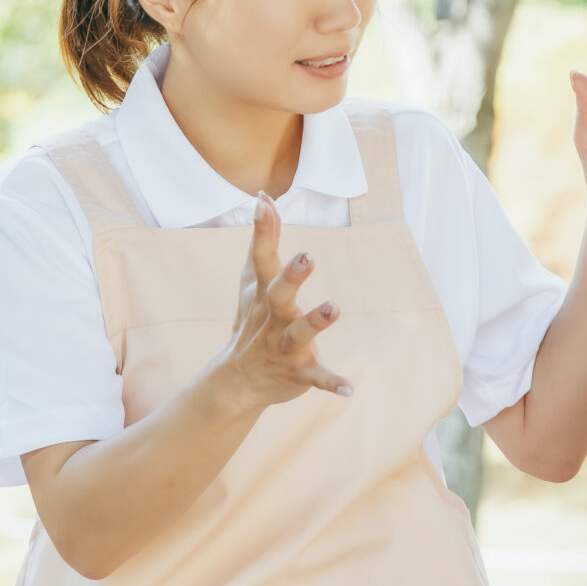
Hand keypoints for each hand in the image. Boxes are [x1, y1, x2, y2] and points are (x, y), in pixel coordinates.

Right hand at [215, 196, 351, 408]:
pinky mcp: (299, 371)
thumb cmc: (252, 320)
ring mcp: (284, 346)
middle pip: (279, 294)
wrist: (238, 380)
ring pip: (299, 334)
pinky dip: (331, 382)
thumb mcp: (254, 280)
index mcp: (264, 294)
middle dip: (292, 276)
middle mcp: (273, 318)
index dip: (263, 231)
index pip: (262, 258)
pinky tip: (349, 389)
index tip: (263, 203)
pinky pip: (316, 378)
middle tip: (308, 256)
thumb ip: (263, 240)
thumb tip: (264, 197)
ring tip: (334, 307)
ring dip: (316, 321)